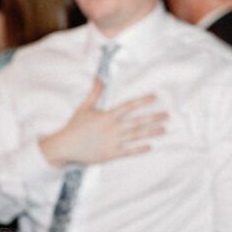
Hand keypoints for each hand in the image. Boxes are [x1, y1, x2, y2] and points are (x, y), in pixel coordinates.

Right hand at [40, 79, 166, 166]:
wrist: (65, 147)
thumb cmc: (74, 127)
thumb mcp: (84, 108)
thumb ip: (95, 92)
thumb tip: (100, 77)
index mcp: (107, 116)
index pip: (129, 106)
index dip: (143, 100)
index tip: (155, 97)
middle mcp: (112, 129)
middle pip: (137, 122)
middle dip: (153, 118)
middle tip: (167, 115)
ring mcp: (112, 142)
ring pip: (136, 136)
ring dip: (151, 132)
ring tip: (163, 129)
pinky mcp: (110, 154)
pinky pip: (128, 152)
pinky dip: (139, 149)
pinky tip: (150, 146)